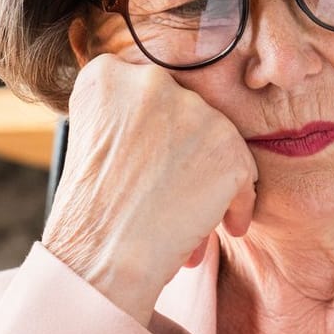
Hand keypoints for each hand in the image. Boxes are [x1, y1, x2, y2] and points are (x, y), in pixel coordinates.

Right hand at [44, 51, 257, 316]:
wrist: (101, 257)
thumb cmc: (89, 214)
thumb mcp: (91, 143)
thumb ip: (127, 118)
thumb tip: (167, 125)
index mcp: (108, 76)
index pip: (151, 92)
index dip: (156, 131)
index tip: (150, 161)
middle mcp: (152, 82)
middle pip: (187, 114)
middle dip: (185, 155)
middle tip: (172, 192)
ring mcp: (194, 113)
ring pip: (218, 143)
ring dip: (211, 181)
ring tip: (193, 219)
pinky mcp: (228, 149)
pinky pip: (245, 174)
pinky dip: (237, 203)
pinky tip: (224, 227)